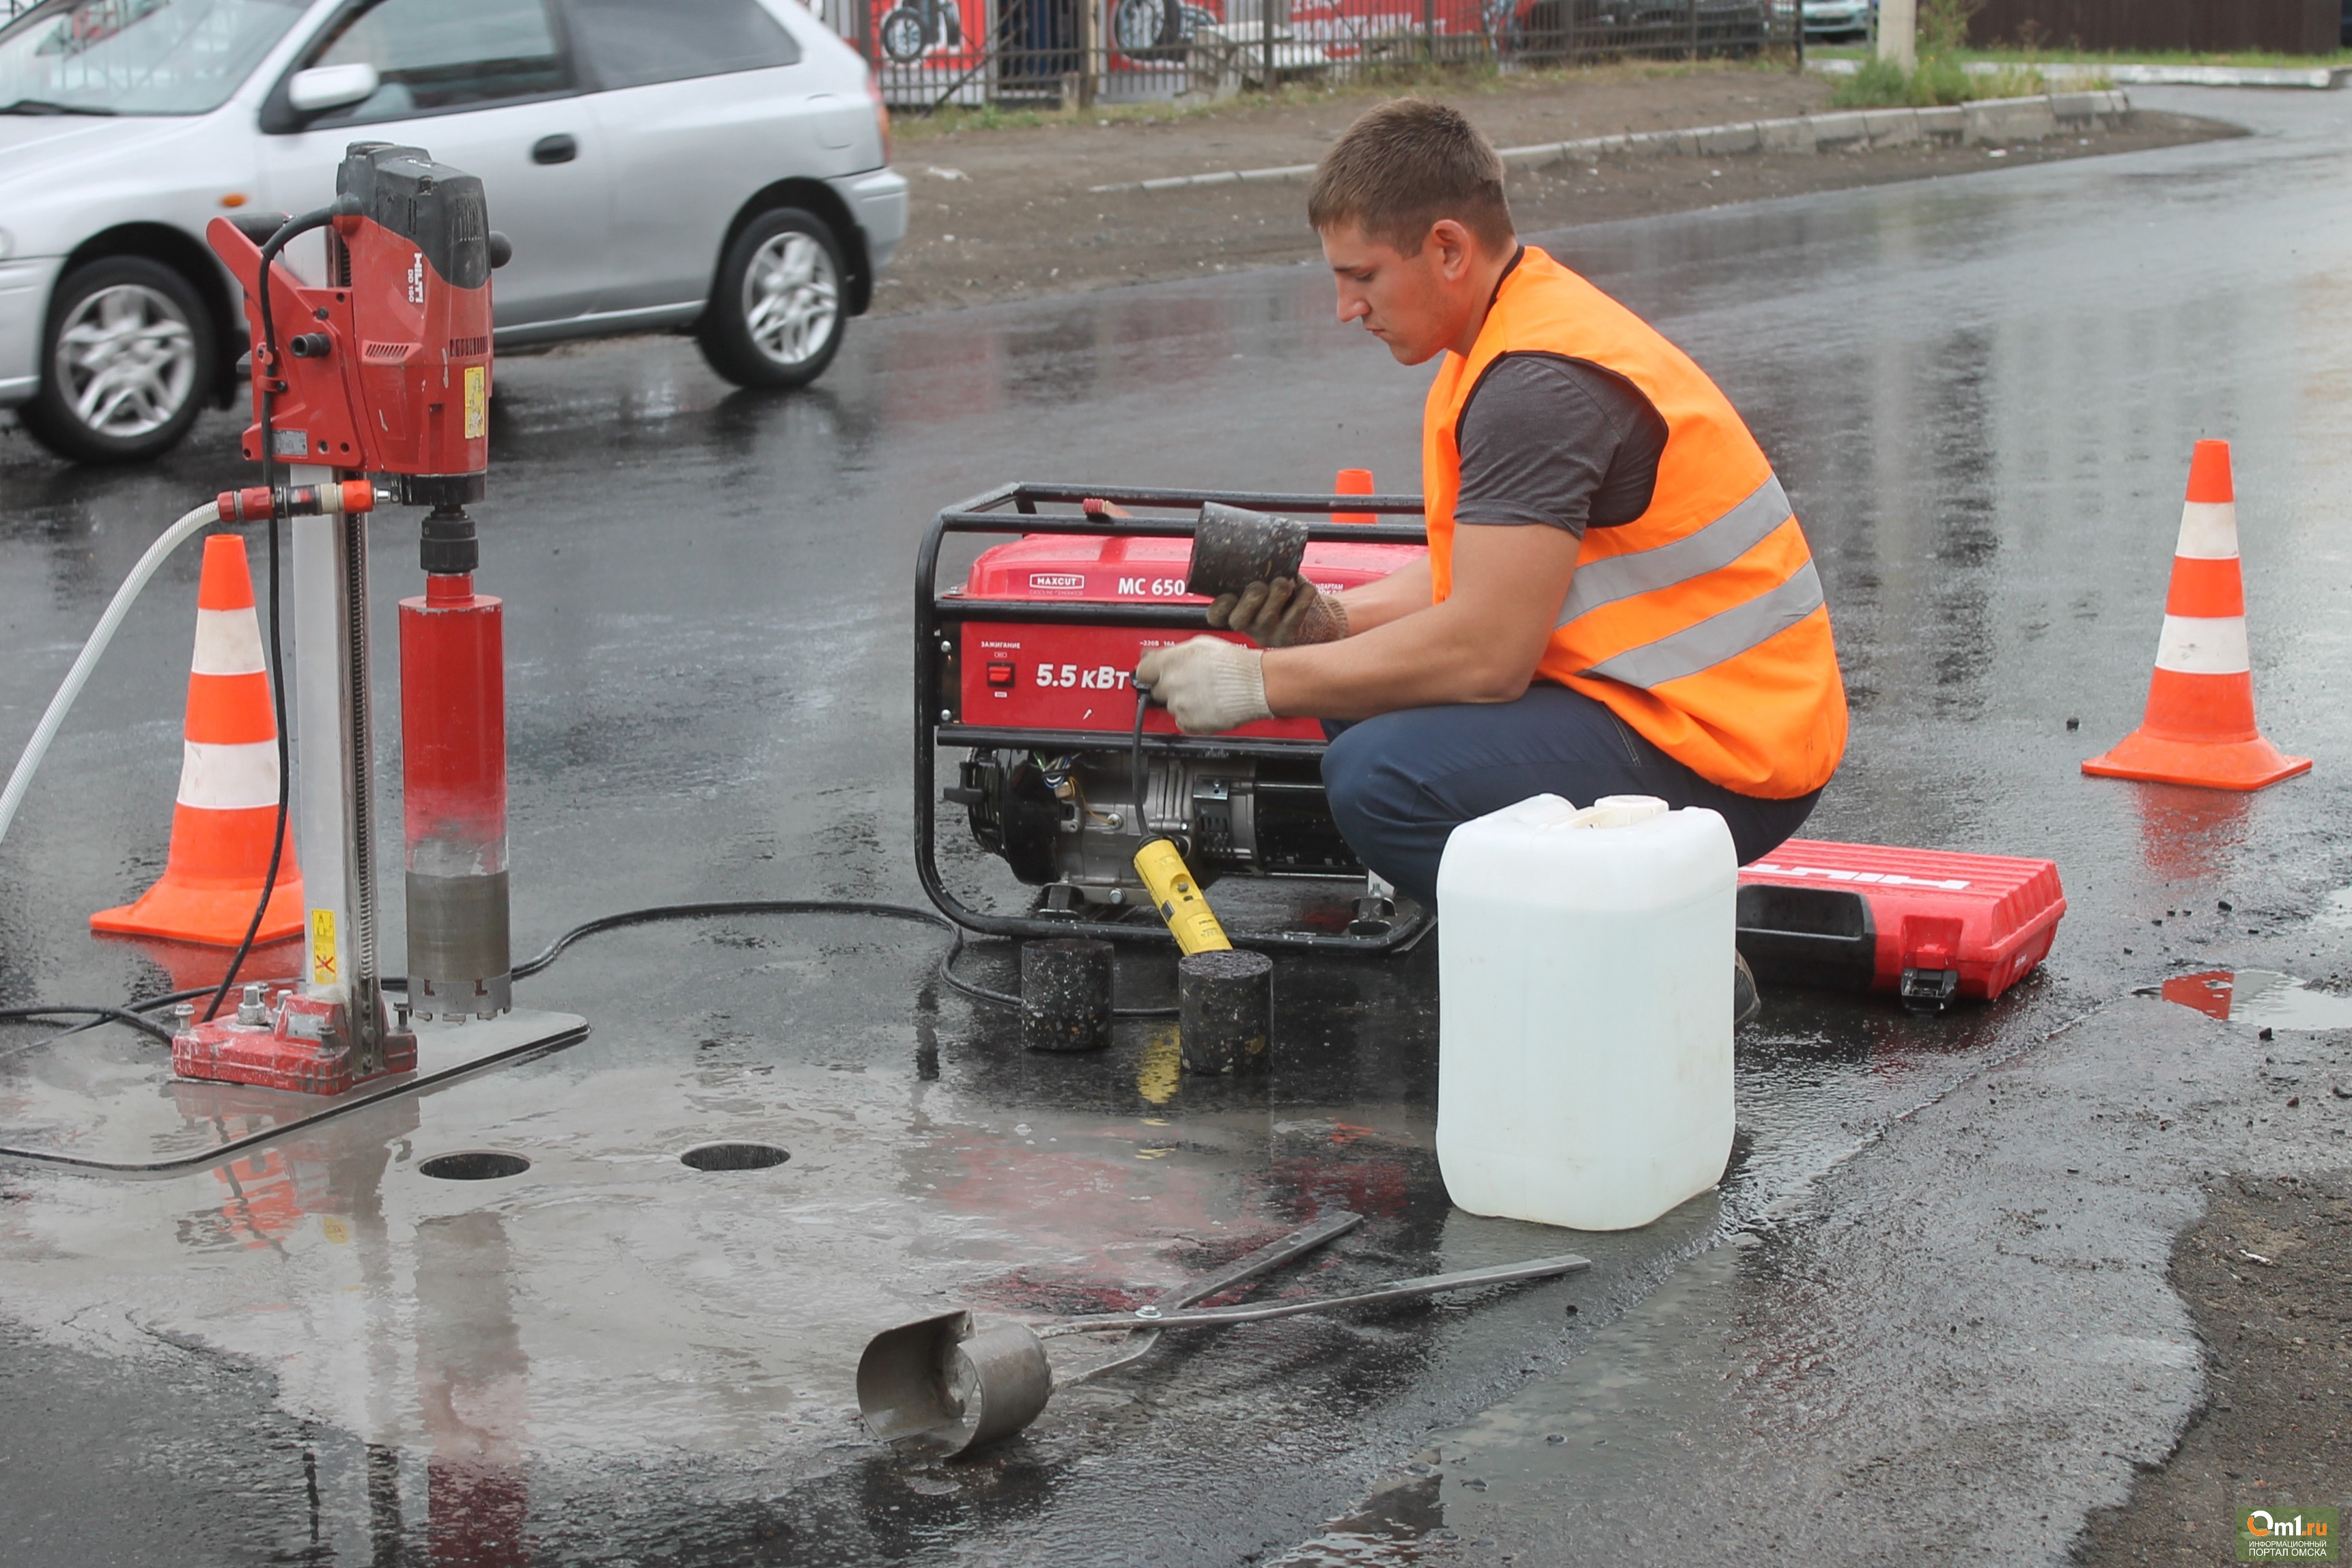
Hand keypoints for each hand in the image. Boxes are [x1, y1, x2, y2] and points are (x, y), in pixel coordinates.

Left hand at [1135, 638, 1271, 733]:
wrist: (1257, 685)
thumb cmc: (1234, 664)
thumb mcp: (1201, 645)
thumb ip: (1173, 652)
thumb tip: (1153, 654)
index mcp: (1172, 660)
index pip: (1142, 671)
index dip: (1150, 673)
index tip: (1154, 675)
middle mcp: (1172, 683)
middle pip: (1156, 690)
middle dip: (1169, 687)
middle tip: (1190, 682)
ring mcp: (1179, 704)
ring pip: (1171, 706)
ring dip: (1182, 701)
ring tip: (1204, 693)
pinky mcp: (1189, 722)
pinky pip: (1182, 721)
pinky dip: (1191, 716)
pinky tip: (1206, 705)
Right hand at [1206, 576, 1348, 647]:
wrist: (1318, 621)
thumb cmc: (1286, 598)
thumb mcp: (1265, 588)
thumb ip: (1256, 574)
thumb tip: (1258, 547)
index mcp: (1236, 613)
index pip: (1216, 616)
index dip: (1220, 605)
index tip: (1230, 594)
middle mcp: (1250, 629)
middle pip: (1238, 620)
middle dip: (1251, 598)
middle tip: (1262, 586)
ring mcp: (1270, 635)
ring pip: (1267, 616)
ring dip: (1278, 592)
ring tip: (1286, 582)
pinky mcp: (1291, 636)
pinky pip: (1297, 611)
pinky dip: (1304, 592)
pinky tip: (1306, 588)